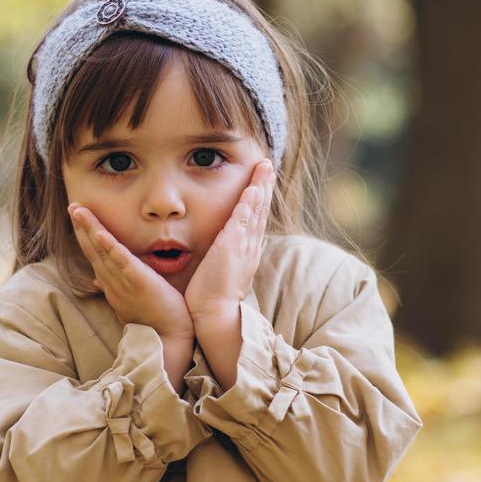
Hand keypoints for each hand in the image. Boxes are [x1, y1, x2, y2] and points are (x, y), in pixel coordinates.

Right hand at [68, 204, 194, 341]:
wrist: (169, 340)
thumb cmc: (153, 321)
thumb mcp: (129, 302)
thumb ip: (112, 287)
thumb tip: (95, 280)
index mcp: (112, 286)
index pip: (94, 256)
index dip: (84, 236)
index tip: (77, 218)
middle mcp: (113, 283)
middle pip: (93, 251)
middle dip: (81, 227)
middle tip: (71, 205)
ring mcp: (124, 284)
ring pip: (102, 253)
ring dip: (90, 230)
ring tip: (79, 211)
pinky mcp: (139, 283)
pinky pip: (122, 263)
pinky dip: (110, 248)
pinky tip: (100, 234)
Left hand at [184, 159, 274, 321]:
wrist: (215, 316)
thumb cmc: (212, 301)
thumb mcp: (222, 275)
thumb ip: (224, 261)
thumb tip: (221, 255)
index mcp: (247, 254)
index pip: (256, 222)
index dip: (260, 201)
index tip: (261, 183)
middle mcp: (250, 248)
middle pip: (261, 211)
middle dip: (265, 187)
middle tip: (267, 165)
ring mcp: (243, 247)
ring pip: (256, 211)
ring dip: (260, 187)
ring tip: (264, 167)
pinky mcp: (231, 248)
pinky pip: (242, 221)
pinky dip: (248, 204)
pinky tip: (252, 188)